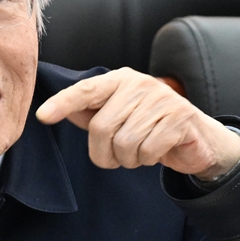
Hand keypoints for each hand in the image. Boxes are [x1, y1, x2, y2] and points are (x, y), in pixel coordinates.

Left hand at [36, 68, 239, 179]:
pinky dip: (148, 159)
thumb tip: (58, 110)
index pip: (85, 90)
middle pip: (102, 128)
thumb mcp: (116, 119)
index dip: (63, 103)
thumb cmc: (149, 128)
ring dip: (129, 159)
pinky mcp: (179, 117)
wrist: (196, 140)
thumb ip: (89, 114)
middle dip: (106, 154)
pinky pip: (148, 150)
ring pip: (125, 143)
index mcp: (119, 81)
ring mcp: (162, 99)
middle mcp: (139, 84)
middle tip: (118, 158)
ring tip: (140, 152)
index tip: (43, 116)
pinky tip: (157, 152)